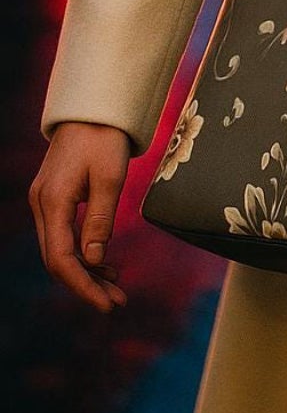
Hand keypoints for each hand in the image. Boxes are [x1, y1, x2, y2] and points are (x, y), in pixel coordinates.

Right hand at [29, 121, 131, 311]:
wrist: (92, 107)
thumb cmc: (104, 137)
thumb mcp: (110, 176)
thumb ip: (101, 220)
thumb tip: (93, 261)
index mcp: (53, 201)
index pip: (61, 258)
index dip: (82, 286)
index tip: (107, 305)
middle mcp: (42, 205)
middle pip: (57, 260)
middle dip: (86, 285)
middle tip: (118, 302)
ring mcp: (45, 202)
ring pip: (59, 250)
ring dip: (85, 272)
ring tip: (116, 287)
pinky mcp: (54, 198)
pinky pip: (63, 236)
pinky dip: (82, 253)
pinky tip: (104, 264)